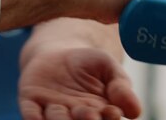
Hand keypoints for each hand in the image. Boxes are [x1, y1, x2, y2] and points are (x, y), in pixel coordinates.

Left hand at [18, 48, 140, 119]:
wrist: (58, 52)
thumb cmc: (88, 63)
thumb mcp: (108, 67)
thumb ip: (121, 86)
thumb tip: (135, 112)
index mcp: (98, 113)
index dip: (109, 118)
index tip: (112, 111)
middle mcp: (74, 118)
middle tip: (88, 113)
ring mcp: (52, 112)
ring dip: (60, 119)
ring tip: (69, 109)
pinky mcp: (31, 102)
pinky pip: (30, 113)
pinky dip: (33, 118)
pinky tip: (37, 117)